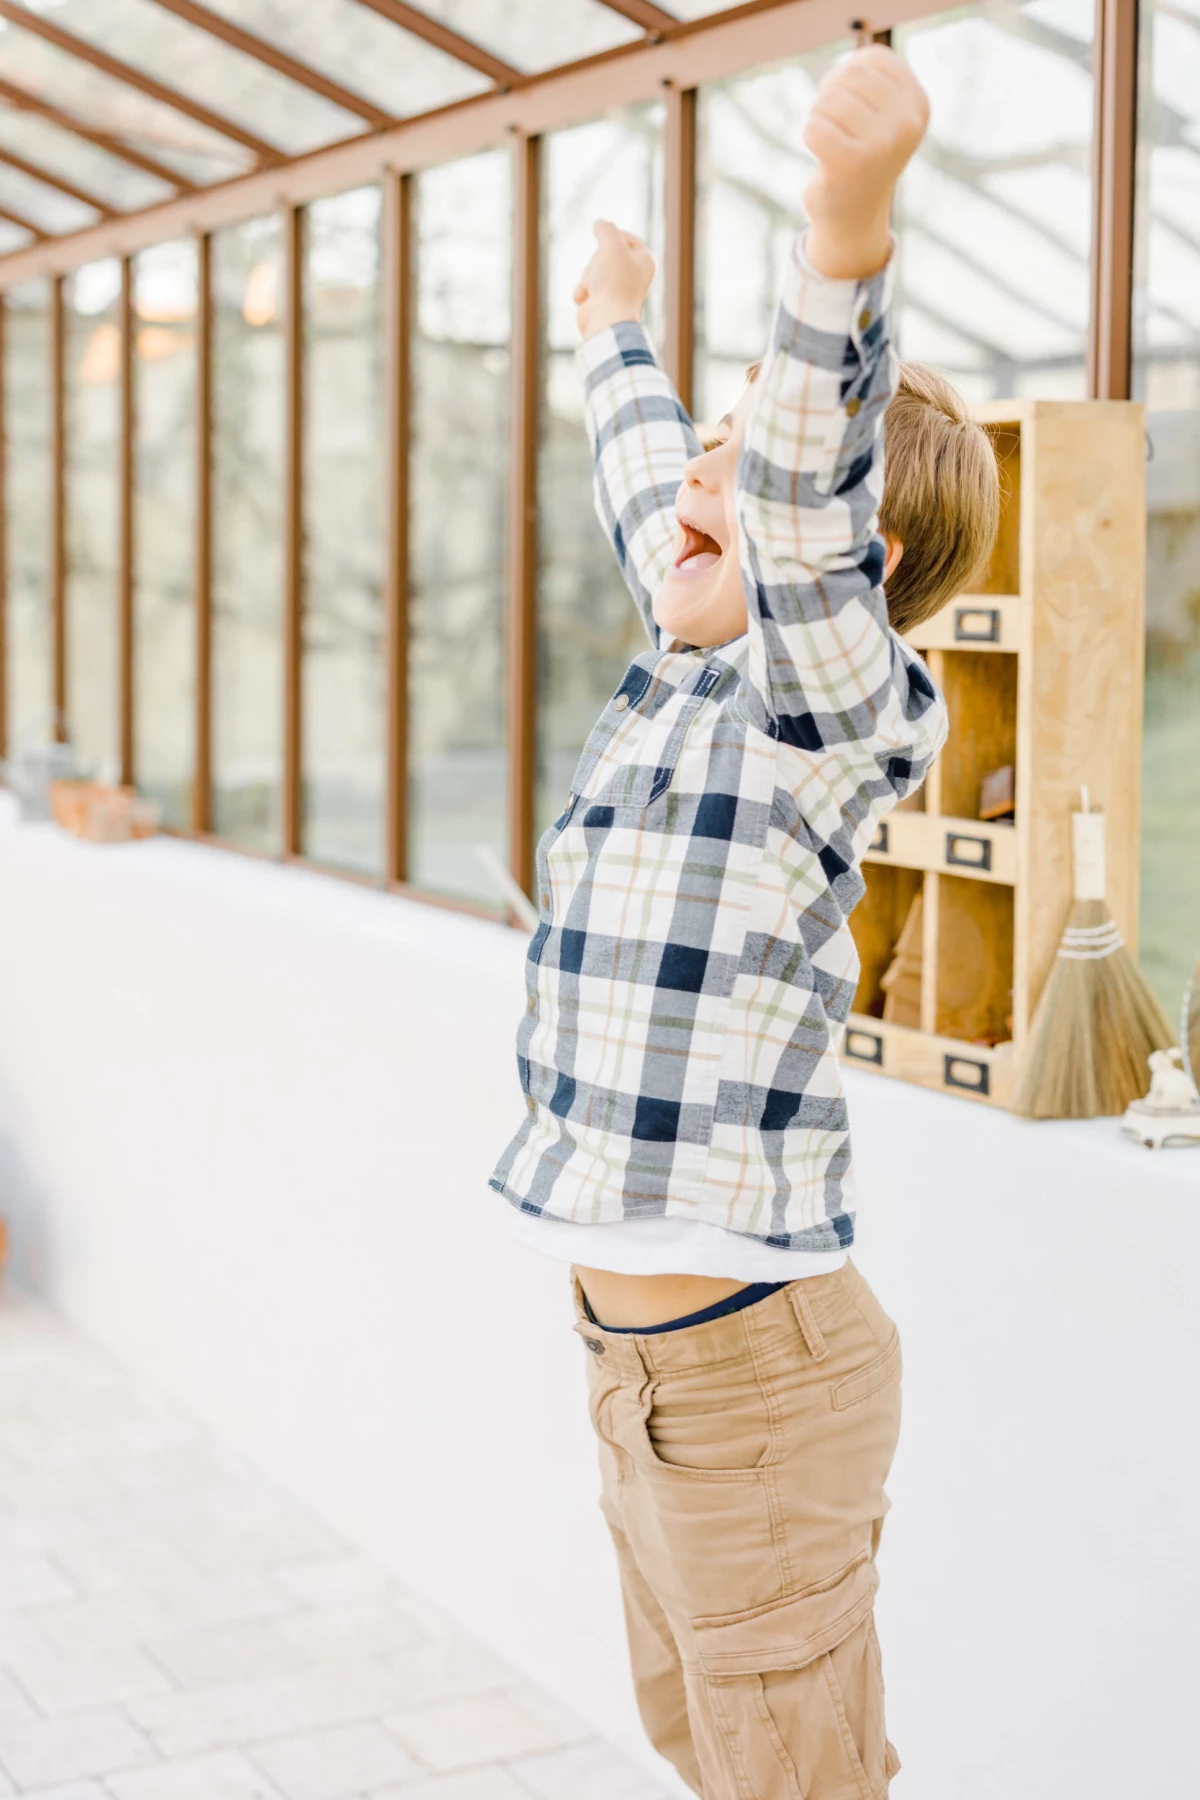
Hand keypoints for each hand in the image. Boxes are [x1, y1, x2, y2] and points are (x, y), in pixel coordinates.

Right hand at [573, 220, 655, 338]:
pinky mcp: (600, 302)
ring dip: (588, 277)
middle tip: (602, 271)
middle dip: (596, 259)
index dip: (613, 236)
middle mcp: (633, 276)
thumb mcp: (612, 244)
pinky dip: (582, 292)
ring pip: (592, 270)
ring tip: (596, 289)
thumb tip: (599, 224)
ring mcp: (616, 291)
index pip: (627, 238)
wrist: (606, 319)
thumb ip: (606, 229)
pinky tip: (588, 301)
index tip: (607, 238)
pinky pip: (584, 287)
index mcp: (645, 261)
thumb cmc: (614, 282)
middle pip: (605, 253)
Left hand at [802, 45, 928, 280]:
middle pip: (851, 75)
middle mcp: (906, 124)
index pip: (874, 59)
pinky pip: (814, 128)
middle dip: (831, 92)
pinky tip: (823, 155)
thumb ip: (870, 76)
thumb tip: (848, 66)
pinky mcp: (852, 162)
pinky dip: (810, 137)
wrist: (855, 217)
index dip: (850, 72)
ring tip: (830, 139)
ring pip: (828, 100)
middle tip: (832, 120)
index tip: (849, 100)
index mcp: (918, 106)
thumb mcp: (881, 112)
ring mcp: (882, 144)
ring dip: (818, 116)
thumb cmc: (863, 156)